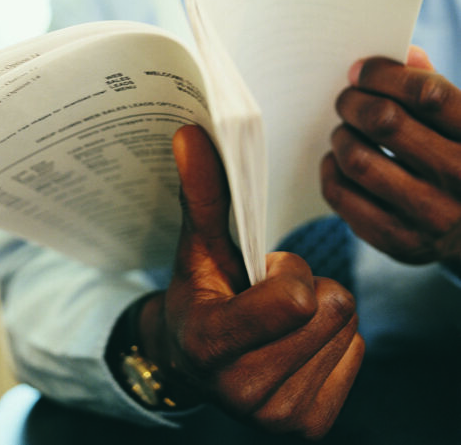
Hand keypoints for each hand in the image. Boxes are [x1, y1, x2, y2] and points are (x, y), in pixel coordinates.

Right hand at [139, 125, 363, 438]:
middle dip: (306, 287)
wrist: (194, 364)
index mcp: (210, 345)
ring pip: (347, 326)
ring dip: (319, 311)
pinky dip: (331, 337)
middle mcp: (244, 393)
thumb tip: (192, 133)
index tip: (262, 270)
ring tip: (279, 316)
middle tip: (269, 295)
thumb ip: (202, 191)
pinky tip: (294, 339)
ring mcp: (278, 416)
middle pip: (331, 308)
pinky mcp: (309, 425)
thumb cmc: (200, 295)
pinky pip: (356, 351)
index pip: (296, 299)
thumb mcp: (198, 244)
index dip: (289, 271)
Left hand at [322, 46, 460, 269]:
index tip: (360, 70)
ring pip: (358, 160)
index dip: (385, 74)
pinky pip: (344, 197)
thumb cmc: (458, 158)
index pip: (428, 94)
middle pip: (385, 123)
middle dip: (353, 102)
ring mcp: (433, 216)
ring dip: (341, 136)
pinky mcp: (402, 243)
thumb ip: (435, 84)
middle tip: (346, 99)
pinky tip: (340, 162)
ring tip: (346, 131)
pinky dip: (331, 171)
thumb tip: (403, 52)